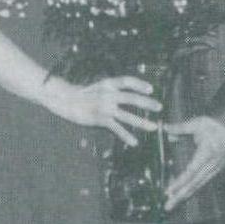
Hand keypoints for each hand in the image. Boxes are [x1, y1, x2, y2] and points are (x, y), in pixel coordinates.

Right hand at [43, 75, 161, 145]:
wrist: (65, 100)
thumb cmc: (82, 93)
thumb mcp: (98, 86)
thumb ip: (112, 90)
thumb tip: (128, 93)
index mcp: (108, 83)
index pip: (127, 81)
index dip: (139, 84)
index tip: (151, 89)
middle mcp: (108, 94)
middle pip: (132, 98)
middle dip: (147, 102)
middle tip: (159, 107)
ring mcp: (105, 107)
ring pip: (128, 116)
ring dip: (142, 122)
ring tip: (153, 127)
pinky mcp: (101, 119)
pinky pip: (117, 128)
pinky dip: (126, 135)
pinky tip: (134, 142)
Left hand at [163, 116, 224, 209]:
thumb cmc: (217, 123)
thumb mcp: (198, 122)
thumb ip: (180, 128)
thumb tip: (164, 128)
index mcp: (208, 153)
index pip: (191, 172)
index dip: (179, 182)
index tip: (169, 190)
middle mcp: (212, 165)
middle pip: (194, 183)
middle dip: (179, 196)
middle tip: (167, 206)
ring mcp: (215, 168)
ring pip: (198, 185)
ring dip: (184, 195)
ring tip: (172, 204)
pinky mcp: (216, 170)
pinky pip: (202, 182)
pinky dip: (192, 190)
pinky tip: (183, 195)